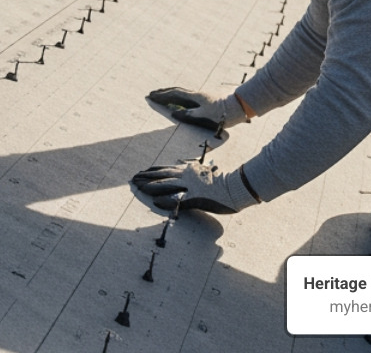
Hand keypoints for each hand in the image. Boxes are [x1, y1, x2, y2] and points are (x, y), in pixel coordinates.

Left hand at [132, 161, 257, 213]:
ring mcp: (191, 187)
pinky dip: (166, 201)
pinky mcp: (196, 198)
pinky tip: (156, 202)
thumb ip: (198, 172)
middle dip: (147, 177)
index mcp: (189, 170)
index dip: (153, 171)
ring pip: (166, 185)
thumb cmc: (224, 182)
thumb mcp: (208, 173)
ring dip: (151, 187)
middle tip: (133, 179)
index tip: (142, 171)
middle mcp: (187, 176)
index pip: (166, 169)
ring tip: (138, 187)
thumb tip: (192, 169)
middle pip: (162, 175)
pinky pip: (178, 200)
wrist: (237, 187)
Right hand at [148, 86, 247, 130]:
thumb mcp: (205, 116)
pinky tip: (182, 101)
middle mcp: (197, 94)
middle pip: (177, 91)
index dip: (161, 96)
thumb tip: (174, 114)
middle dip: (164, 92)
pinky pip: (189, 96)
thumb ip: (189, 115)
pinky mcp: (208, 99)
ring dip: (171, 93)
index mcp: (195, 97)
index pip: (174, 95)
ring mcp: (203, 96)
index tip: (150, 96)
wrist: (242, 104)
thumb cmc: (224, 113)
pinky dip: (180, 97)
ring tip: (164, 95)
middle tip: (152, 93)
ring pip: (183, 93)